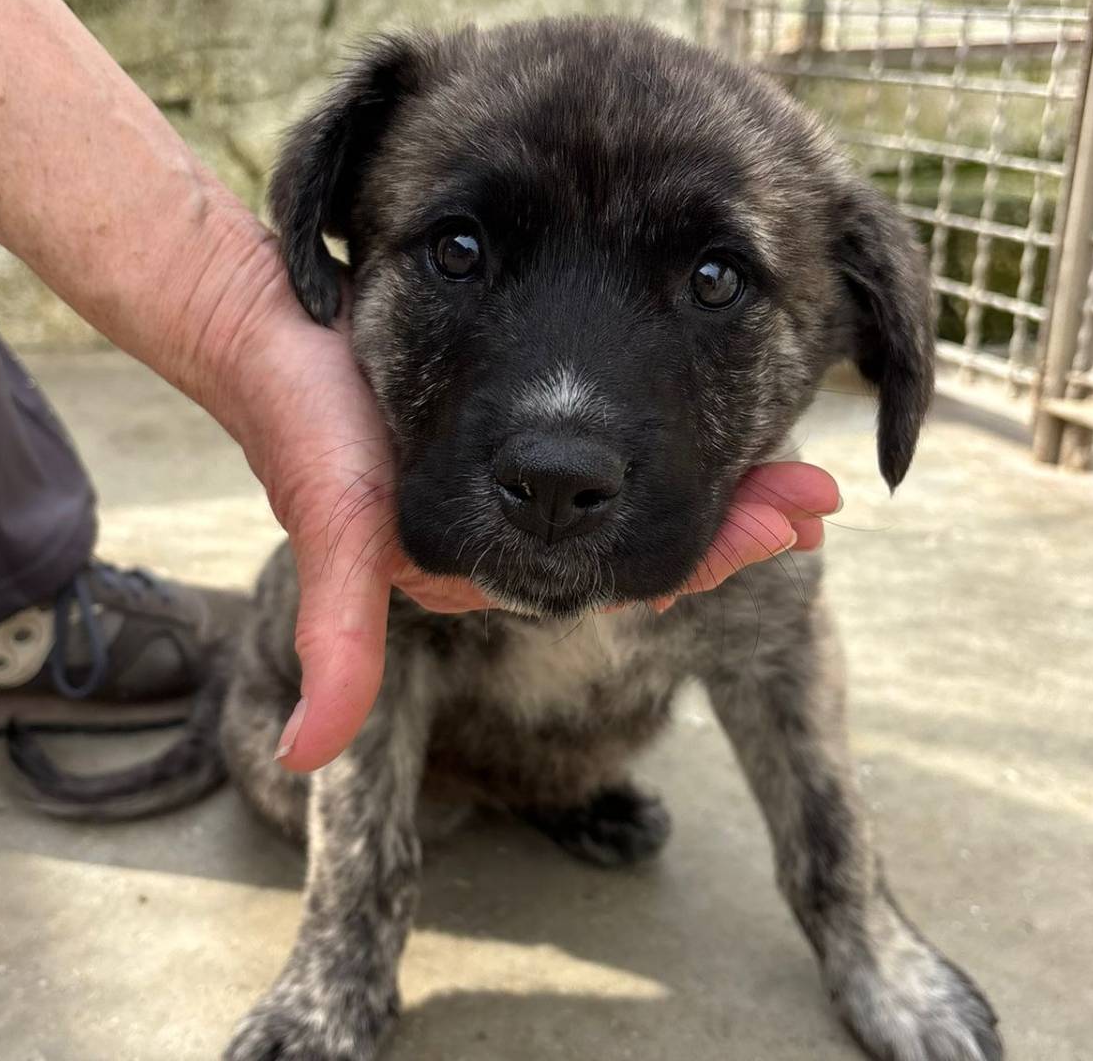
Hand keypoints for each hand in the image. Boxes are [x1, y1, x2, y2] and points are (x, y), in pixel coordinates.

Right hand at [203, 229, 839, 772]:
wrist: (271, 340)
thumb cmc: (304, 426)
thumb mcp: (335, 528)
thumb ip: (335, 638)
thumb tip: (311, 751)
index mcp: (488, 564)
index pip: (621, 576)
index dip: (710, 555)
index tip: (793, 525)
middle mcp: (512, 532)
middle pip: (647, 536)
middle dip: (734, 514)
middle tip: (821, 492)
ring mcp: (517, 484)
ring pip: (639, 487)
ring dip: (715, 471)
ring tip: (800, 454)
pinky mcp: (517, 432)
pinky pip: (611, 442)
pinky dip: (668, 430)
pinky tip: (719, 405)